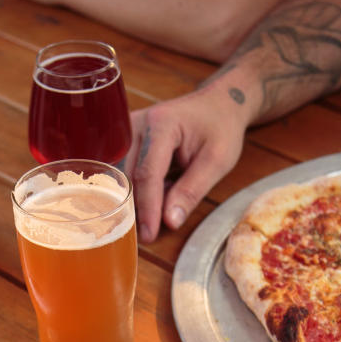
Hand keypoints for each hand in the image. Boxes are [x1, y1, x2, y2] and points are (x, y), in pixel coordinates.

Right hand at [125, 85, 248, 242]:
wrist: (218, 104)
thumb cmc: (220, 128)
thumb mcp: (217, 161)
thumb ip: (192, 190)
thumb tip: (169, 221)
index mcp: (161, 124)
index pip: (147, 173)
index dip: (148, 207)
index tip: (149, 234)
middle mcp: (136, 124)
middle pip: (126, 176)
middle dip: (136, 207)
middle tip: (146, 236)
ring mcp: (126, 131)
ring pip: (120, 175)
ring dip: (135, 199)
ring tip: (152, 219)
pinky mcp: (125, 141)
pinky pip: (122, 170)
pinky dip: (135, 189)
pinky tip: (153, 199)